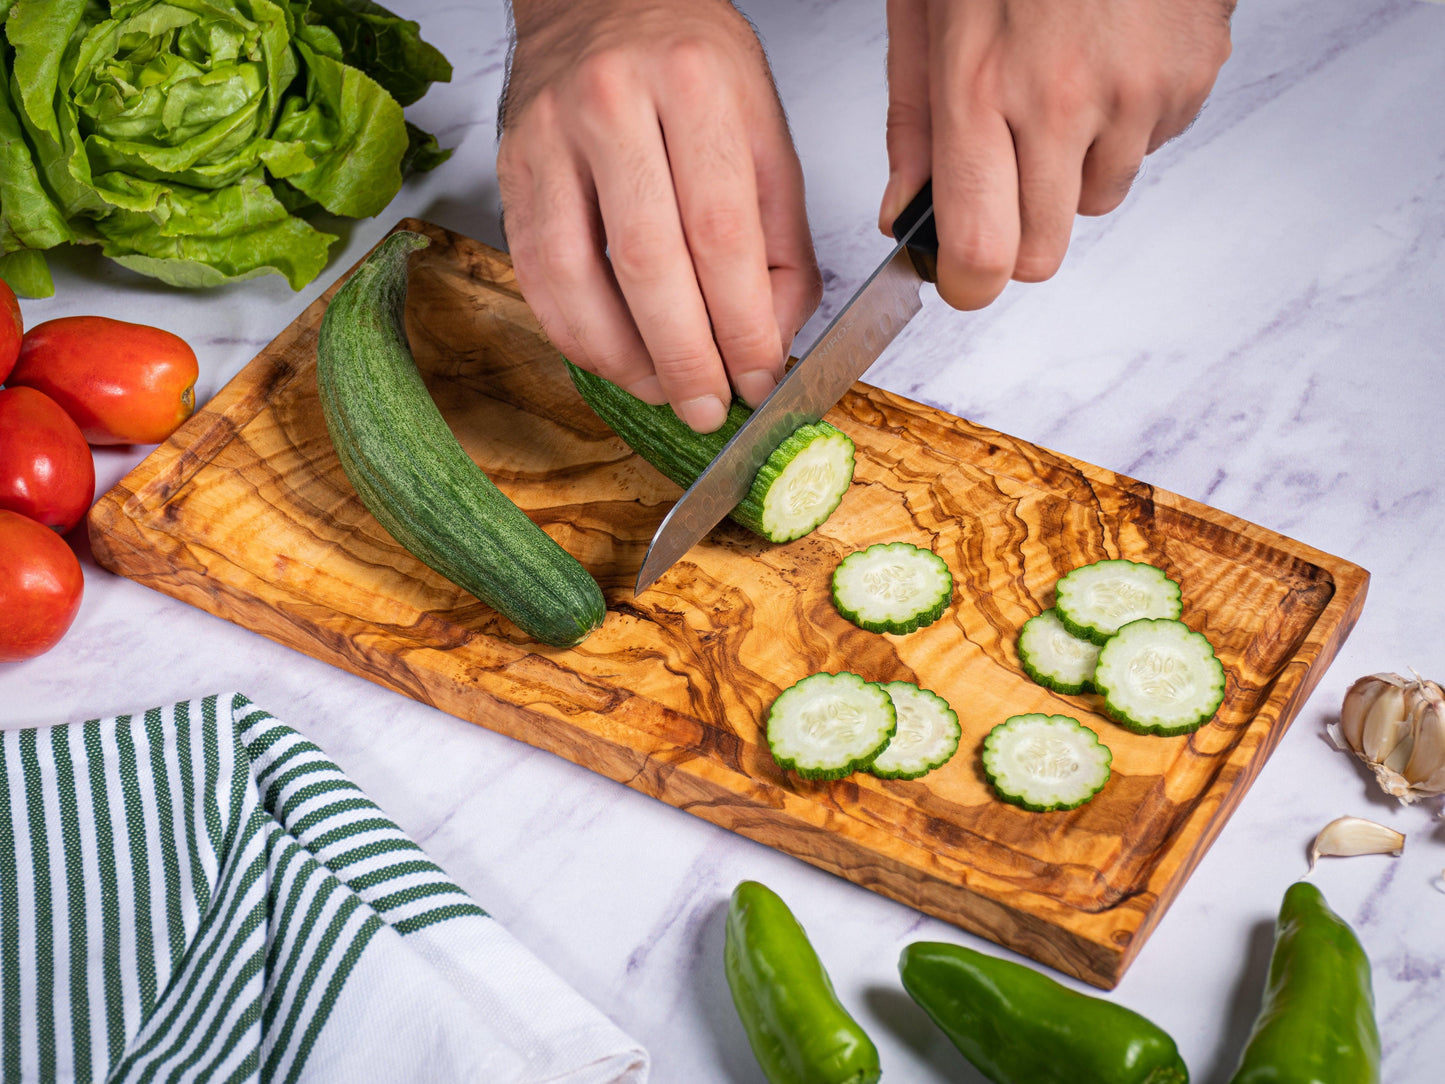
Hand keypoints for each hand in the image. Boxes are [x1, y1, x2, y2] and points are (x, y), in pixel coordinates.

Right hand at [498, 0, 821, 432]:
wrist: (603, 1)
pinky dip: (575, 335)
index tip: (758, 377)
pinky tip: (613, 358)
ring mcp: (549, 136)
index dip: (742, 325)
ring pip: (576, 279)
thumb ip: (781, 238)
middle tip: (708, 407)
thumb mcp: (764, 129)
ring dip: (622, 358)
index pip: (722, 234)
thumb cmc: (690, 65)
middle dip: (685, 357)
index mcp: (695, 83)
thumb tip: (768, 339)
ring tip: (662, 391)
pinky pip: (535, 275)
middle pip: (649, 264)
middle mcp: (614, 102)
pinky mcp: (509, 169)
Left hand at [880, 0, 1234, 308]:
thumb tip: (903, 208)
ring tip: (1058, 89)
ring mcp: (1137, 93)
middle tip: (1005, 183)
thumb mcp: (925, 11)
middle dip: (1018, 237)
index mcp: (982, 86)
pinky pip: (1150, 146)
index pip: (981, 251)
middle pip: (1044, 254)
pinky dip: (1124, 125)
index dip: (967, 283)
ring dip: (1073, 172)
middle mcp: (1063, 102)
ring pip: (1098, 200)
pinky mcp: (1191, 78)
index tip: (960, 277)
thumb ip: (911, 120)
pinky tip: (1104, 60)